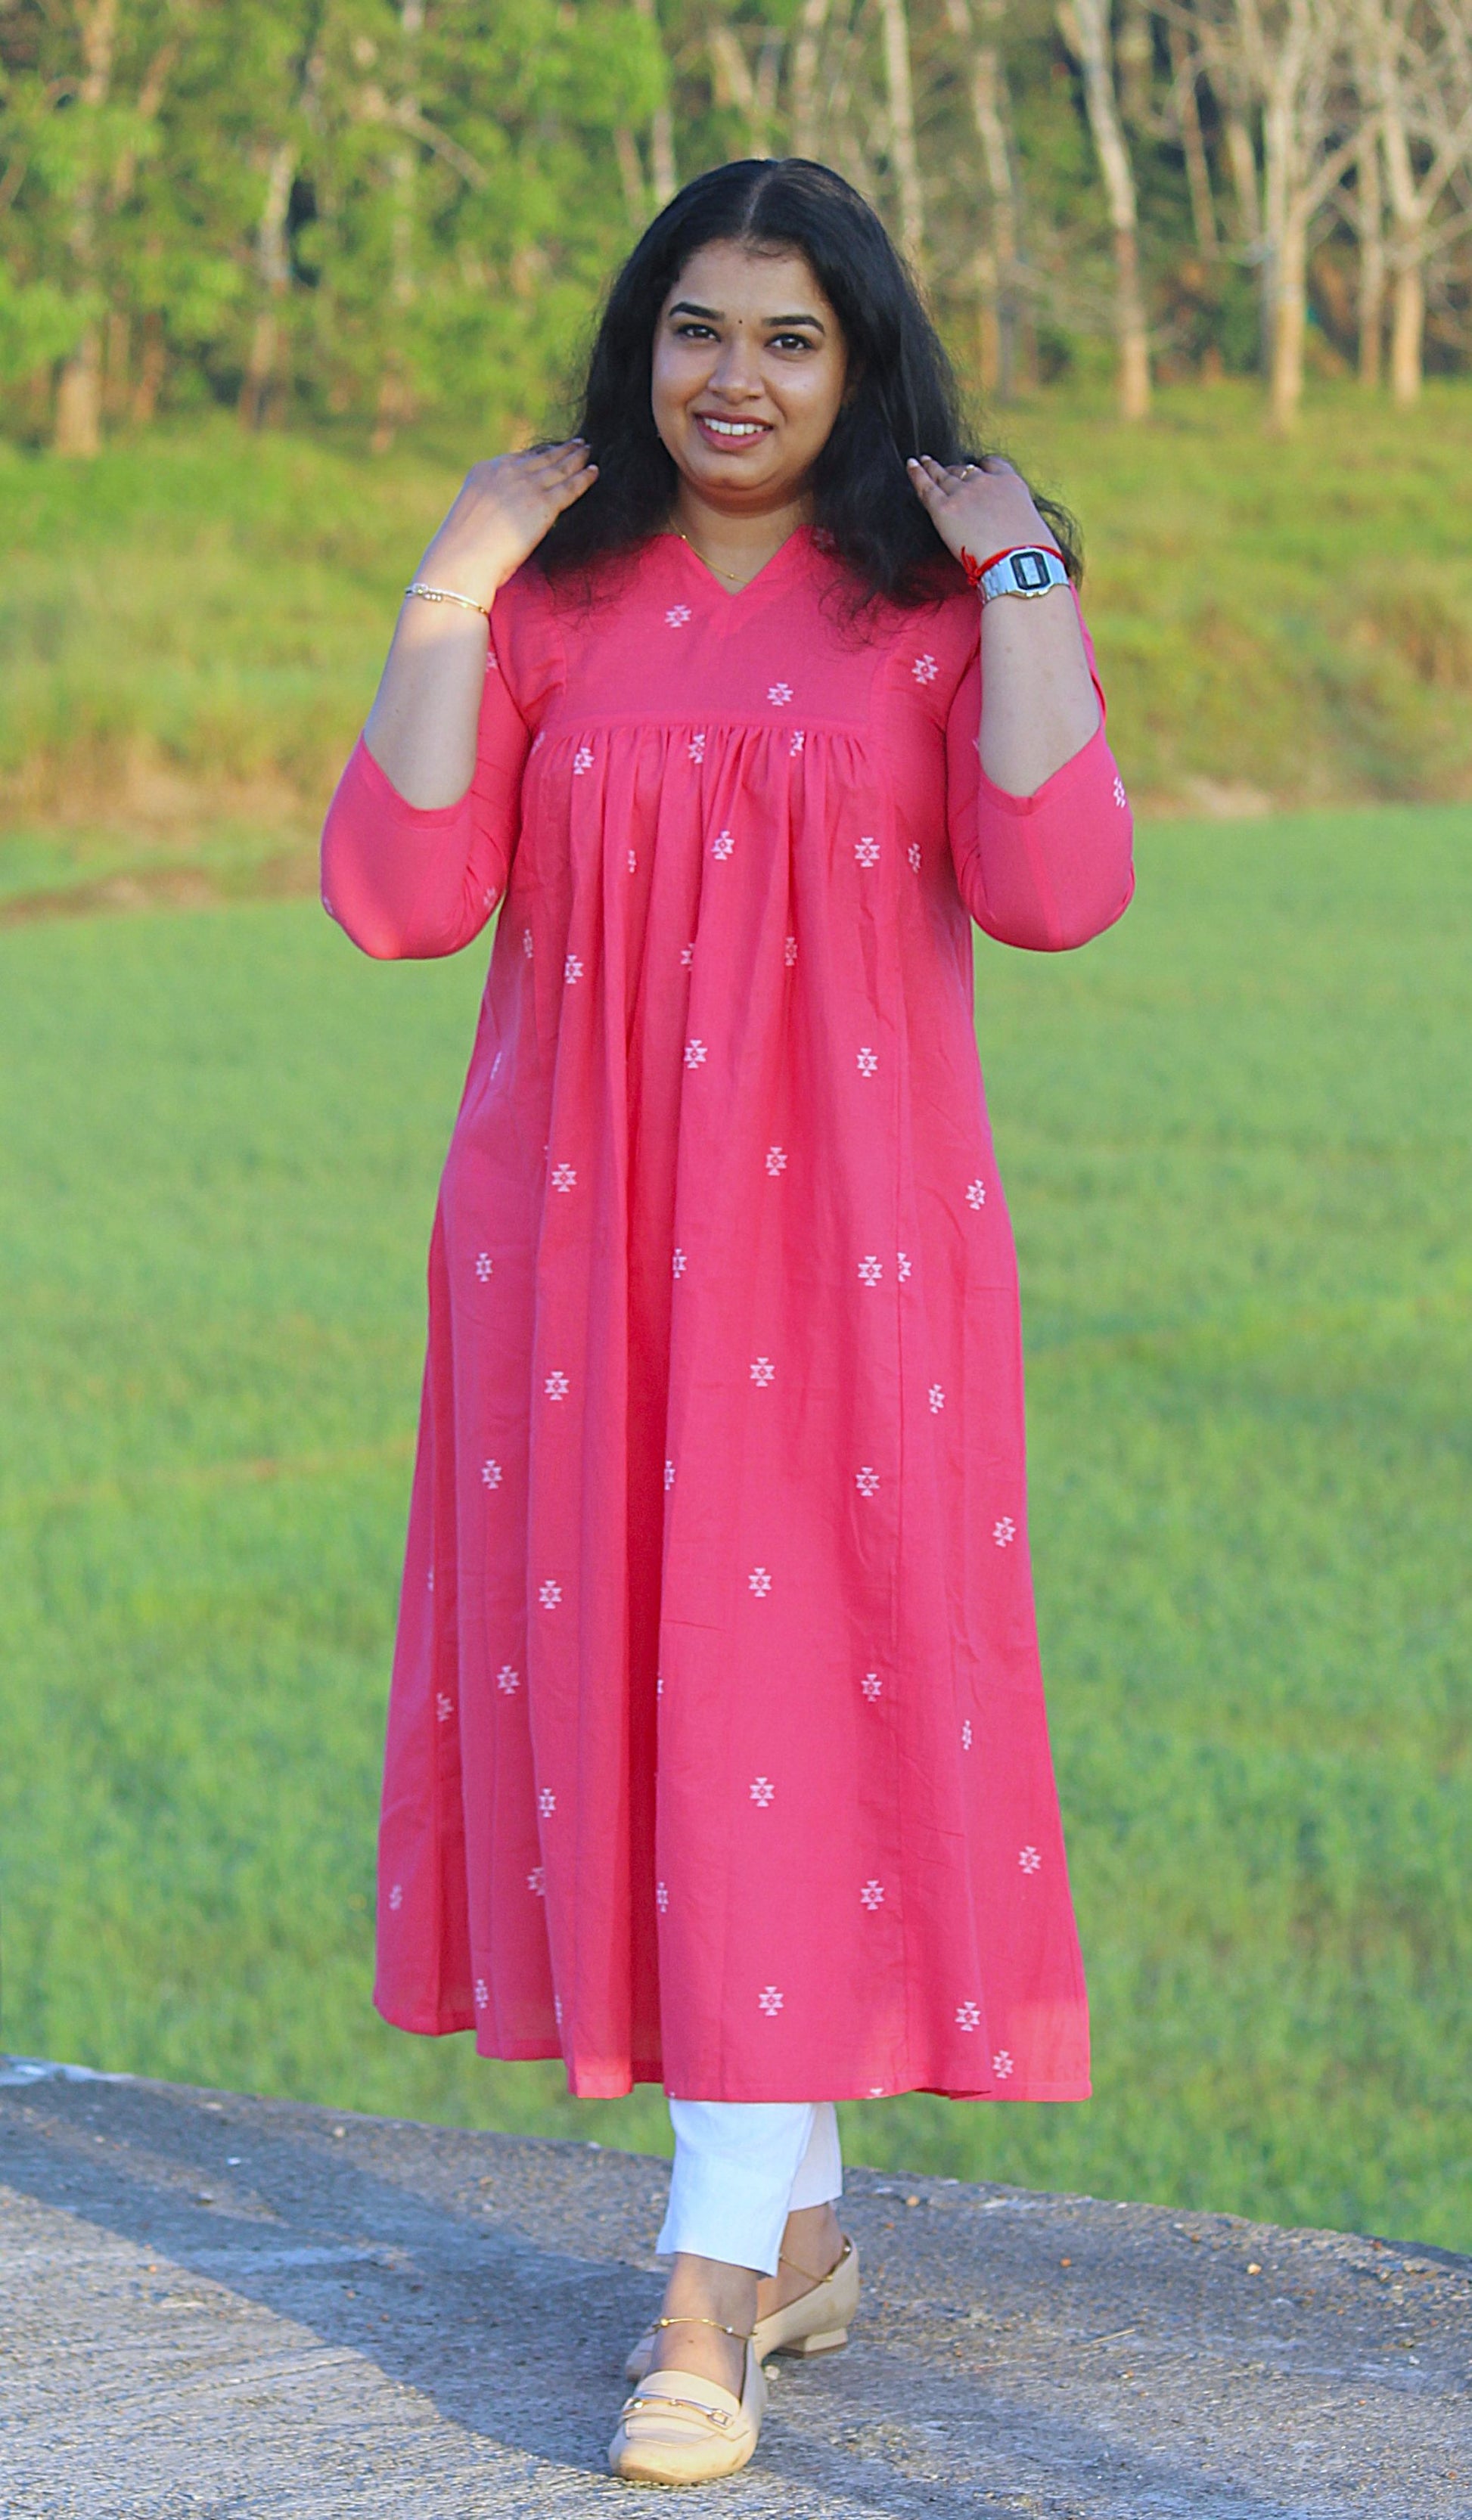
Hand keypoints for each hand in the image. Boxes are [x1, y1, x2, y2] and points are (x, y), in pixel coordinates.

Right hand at [414, 439, 597, 610]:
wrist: (462, 560)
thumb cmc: (461, 551)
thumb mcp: (471, 515)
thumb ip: (489, 506)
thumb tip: (499, 518)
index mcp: (485, 471)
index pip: (519, 458)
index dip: (539, 453)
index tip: (551, 450)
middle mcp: (506, 472)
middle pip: (542, 457)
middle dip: (561, 450)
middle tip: (577, 444)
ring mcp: (526, 486)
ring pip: (559, 468)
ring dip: (576, 458)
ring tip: (588, 452)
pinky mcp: (544, 505)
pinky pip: (571, 487)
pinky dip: (585, 478)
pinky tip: (595, 472)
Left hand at [905, 454, 1059, 577]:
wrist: (1018, 562)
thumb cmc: (1030, 553)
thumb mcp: (1031, 525)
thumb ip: (1015, 519)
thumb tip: (1009, 532)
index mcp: (1010, 484)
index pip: (992, 465)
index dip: (981, 466)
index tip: (976, 467)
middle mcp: (986, 483)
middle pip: (964, 471)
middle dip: (955, 471)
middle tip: (944, 471)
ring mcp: (963, 494)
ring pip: (943, 476)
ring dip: (933, 468)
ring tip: (923, 462)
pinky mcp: (944, 509)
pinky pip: (926, 487)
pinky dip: (916, 474)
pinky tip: (911, 465)